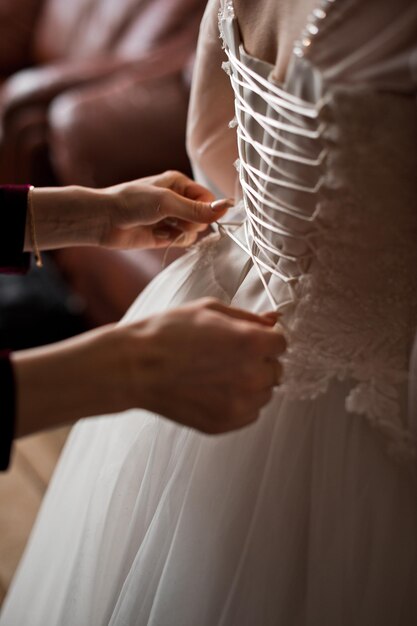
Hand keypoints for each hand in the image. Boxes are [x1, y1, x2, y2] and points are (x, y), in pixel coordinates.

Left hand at [28, 171, 231, 251]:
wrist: (103, 220)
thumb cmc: (131, 202)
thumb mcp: (167, 202)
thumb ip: (197, 209)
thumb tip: (226, 208)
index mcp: (179, 183)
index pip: (208, 198)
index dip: (209, 209)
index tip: (204, 217)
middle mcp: (176, 199)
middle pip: (202, 216)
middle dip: (193, 222)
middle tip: (176, 220)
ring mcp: (170, 218)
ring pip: (193, 230)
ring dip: (184, 232)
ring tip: (165, 228)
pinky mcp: (163, 235)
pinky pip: (182, 240)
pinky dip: (175, 241)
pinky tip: (160, 236)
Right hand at [117, 298, 285, 432]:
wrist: (135, 366)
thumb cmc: (168, 333)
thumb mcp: (209, 310)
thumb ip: (248, 317)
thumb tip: (274, 321)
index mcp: (251, 343)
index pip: (282, 344)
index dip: (265, 340)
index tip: (249, 341)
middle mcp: (251, 375)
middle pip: (276, 370)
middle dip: (259, 362)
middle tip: (228, 357)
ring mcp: (239, 403)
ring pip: (264, 394)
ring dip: (250, 384)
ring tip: (217, 374)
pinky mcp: (225, 423)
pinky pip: (250, 413)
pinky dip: (238, 403)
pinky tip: (213, 390)